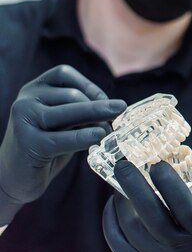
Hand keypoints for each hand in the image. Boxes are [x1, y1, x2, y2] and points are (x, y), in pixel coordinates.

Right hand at [0, 65, 125, 224]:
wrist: (12, 177)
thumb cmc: (45, 146)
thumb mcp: (63, 121)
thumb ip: (80, 110)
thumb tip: (116, 107)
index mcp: (34, 88)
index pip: (64, 73)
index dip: (90, 86)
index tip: (108, 102)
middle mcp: (25, 99)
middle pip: (71, 95)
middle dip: (99, 107)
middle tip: (119, 115)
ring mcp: (24, 120)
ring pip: (69, 111)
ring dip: (96, 119)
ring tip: (109, 130)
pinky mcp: (28, 143)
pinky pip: (63, 138)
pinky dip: (84, 137)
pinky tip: (98, 137)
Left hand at [103, 160, 191, 251]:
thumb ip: (183, 206)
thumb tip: (157, 169)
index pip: (186, 208)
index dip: (171, 185)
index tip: (158, 165)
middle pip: (152, 216)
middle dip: (135, 186)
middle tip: (124, 165)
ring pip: (129, 226)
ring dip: (121, 199)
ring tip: (121, 181)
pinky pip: (115, 239)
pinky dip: (111, 217)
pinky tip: (113, 204)